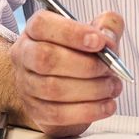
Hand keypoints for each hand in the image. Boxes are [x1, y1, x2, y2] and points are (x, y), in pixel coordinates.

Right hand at [10, 10, 123, 137]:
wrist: (65, 84)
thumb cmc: (80, 55)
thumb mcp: (95, 33)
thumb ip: (107, 26)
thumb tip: (109, 38)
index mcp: (36, 30)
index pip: (43, 25)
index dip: (72, 33)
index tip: (99, 42)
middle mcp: (25, 55)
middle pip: (46, 58)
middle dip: (85, 65)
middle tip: (109, 68)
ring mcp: (26, 84)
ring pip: (53, 89)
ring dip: (91, 89)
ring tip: (112, 86)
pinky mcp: (35, 110)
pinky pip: (58, 114)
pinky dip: (88, 111)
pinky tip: (106, 105)